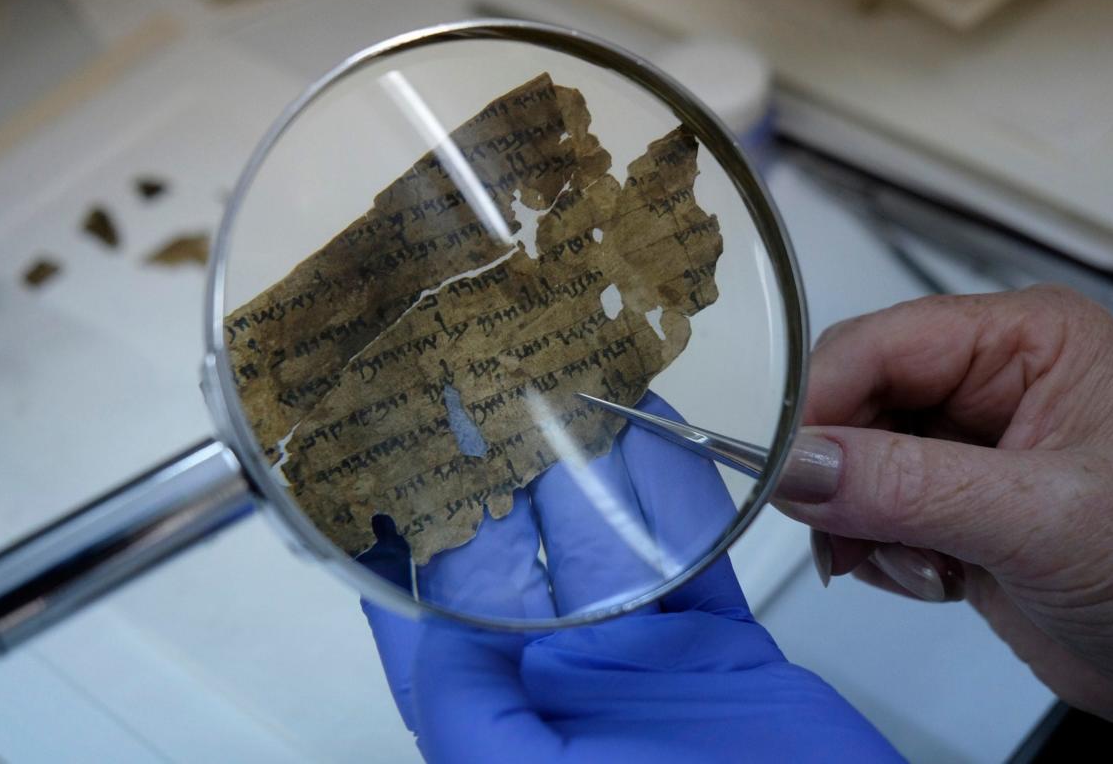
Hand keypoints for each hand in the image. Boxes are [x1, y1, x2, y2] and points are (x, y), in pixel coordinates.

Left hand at [361, 393, 899, 762]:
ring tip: (578, 387)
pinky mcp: (721, 658)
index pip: (431, 626)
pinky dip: (686, 501)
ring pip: (612, 547)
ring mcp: (645, 669)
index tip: (392, 466)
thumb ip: (470, 710)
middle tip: (495, 394)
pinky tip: (668, 439)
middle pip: (524, 564)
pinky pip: (698, 561)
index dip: (405, 549)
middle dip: (506, 482)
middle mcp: (565, 690)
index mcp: (505, 726)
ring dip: (597, 473)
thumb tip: (432, 617)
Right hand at [773, 286, 1112, 741]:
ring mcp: (960, 437)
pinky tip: (934, 577)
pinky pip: (858, 506)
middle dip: (842, 477)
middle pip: (851, 399)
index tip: (780, 469)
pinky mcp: (941, 494)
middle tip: (847, 536)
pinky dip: (872, 550)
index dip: (820, 401)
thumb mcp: (1039, 521)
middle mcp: (986, 375)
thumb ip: (910, 488)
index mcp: (1024, 339)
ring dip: (861, 524)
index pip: (879, 344)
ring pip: (844, 459)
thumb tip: (797, 466)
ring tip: (928, 568)